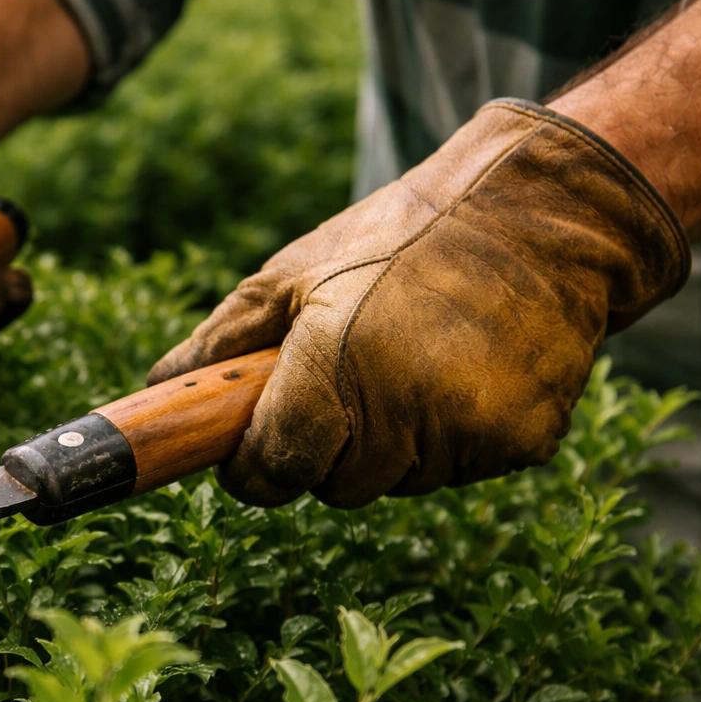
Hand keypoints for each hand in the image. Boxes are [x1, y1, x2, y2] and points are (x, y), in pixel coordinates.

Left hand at [150, 100, 688, 506]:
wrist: (544, 215)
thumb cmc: (403, 237)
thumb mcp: (294, 272)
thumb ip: (221, 342)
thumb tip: (156, 390)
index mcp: (335, 361)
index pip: (275, 469)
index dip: (255, 465)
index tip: (253, 448)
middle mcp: (403, 405)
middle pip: (334, 486)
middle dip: (325, 447)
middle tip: (349, 376)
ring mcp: (468, 430)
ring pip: (396, 482)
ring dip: (390, 443)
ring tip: (414, 361)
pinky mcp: (522, 442)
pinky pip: (458, 470)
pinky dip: (448, 438)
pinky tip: (463, 372)